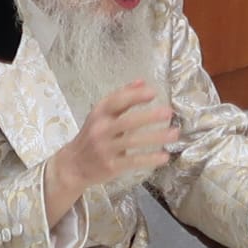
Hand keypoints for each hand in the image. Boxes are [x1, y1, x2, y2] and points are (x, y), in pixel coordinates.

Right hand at [44, 81, 177, 225]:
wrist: (73, 166)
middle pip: (126, 121)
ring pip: (132, 141)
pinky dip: (150, 159)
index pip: (116, 101)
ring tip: (175, 133)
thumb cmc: (93, 136)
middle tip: (168, 112)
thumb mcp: (101, 114)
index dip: (134, 96)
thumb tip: (142, 81)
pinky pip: (133, 161)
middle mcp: (100, 129)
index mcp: (99, 113)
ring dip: (156, 137)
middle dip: (148, 116)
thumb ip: (122, 97)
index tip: (153, 93)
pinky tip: (164, 156)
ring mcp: (105, 148)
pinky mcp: (110, 166)